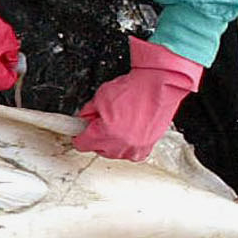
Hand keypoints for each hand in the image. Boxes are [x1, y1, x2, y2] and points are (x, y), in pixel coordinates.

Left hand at [73, 40, 204, 160]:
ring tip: (119, 122)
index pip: (81, 144)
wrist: (159, 85)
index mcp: (106, 134)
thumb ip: (87, 112)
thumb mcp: (100, 97)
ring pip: (113, 152)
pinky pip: (129, 152)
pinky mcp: (147, 148)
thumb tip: (81, 120)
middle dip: (97, 136)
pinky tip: (128, 130)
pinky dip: (127, 143)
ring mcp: (135, 148)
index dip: (79, 134)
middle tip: (103, 120)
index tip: (79, 130)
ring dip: (112, 141)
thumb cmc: (135, 88)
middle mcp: (121, 145)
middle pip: (97, 149)